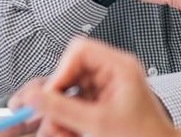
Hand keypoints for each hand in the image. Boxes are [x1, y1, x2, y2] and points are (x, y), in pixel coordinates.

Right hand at [3, 38, 180, 136]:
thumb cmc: (145, 136)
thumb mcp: (99, 124)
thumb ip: (63, 110)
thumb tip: (35, 97)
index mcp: (119, 66)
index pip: (79, 51)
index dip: (60, 71)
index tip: (49, 93)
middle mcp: (111, 72)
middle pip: (70, 70)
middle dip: (55, 95)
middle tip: (42, 112)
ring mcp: (105, 87)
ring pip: (68, 89)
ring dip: (58, 110)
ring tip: (56, 129)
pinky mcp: (100, 102)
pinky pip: (74, 103)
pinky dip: (66, 118)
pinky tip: (64, 131)